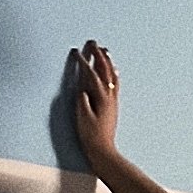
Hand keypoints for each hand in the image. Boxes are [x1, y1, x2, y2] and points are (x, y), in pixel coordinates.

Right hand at [71, 40, 119, 161]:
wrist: (103, 150)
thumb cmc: (90, 136)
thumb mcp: (83, 119)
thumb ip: (83, 102)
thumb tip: (82, 88)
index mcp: (100, 98)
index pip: (91, 75)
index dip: (84, 62)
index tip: (77, 51)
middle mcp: (109, 96)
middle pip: (104, 70)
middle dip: (98, 55)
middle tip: (93, 42)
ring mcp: (112, 99)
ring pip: (112, 75)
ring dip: (107, 61)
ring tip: (104, 50)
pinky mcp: (113, 104)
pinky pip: (115, 83)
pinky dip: (113, 73)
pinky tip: (112, 70)